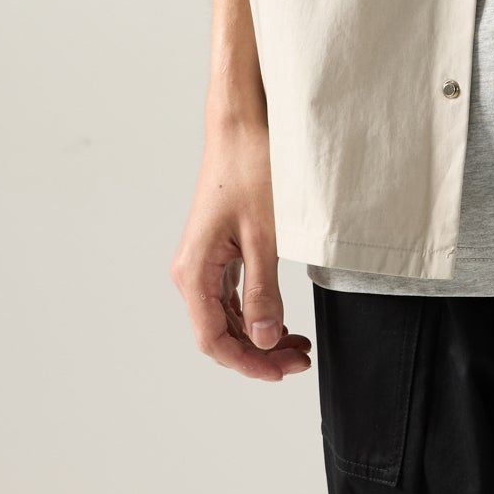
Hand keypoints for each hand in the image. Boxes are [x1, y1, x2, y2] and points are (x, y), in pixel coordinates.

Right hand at [169, 114, 312, 382]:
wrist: (242, 123)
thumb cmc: (251, 168)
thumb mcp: (265, 234)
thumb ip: (264, 291)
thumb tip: (263, 341)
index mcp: (194, 271)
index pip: (214, 339)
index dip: (249, 363)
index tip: (284, 371)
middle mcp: (192, 270)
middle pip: (220, 332)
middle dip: (259, 352)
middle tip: (301, 359)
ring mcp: (204, 259)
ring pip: (227, 316)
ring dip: (259, 334)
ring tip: (297, 344)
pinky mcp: (218, 248)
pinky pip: (232, 295)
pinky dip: (256, 312)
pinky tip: (281, 320)